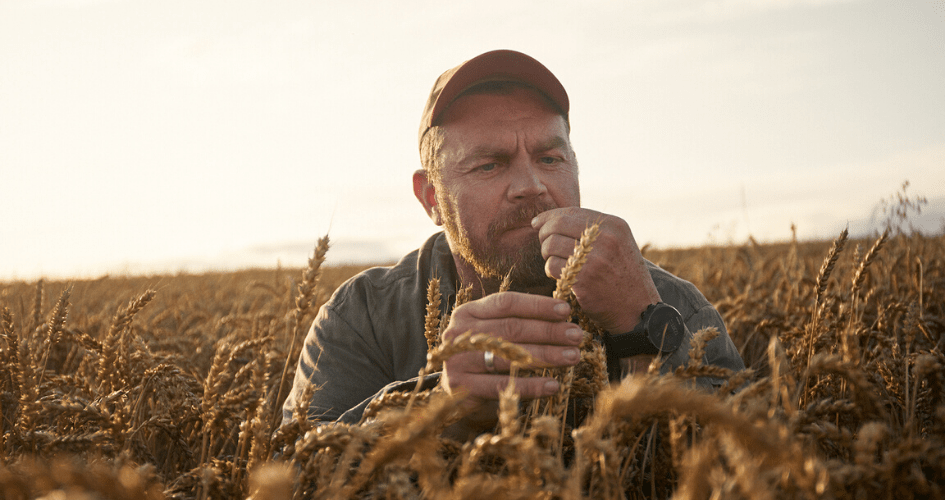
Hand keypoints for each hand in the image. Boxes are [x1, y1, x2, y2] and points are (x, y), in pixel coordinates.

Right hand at [439, 291, 583, 435]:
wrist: (452, 393)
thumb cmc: (481, 357)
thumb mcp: (491, 332)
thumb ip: (516, 321)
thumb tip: (561, 316)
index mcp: (468, 312)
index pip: (506, 302)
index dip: (537, 305)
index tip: (566, 310)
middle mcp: (460, 333)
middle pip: (512, 328)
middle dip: (549, 331)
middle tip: (577, 335)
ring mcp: (457, 358)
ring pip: (510, 355)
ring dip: (547, 355)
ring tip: (572, 356)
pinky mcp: (460, 384)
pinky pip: (503, 384)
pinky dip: (531, 385)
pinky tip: (553, 385)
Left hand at [532, 207, 660, 333]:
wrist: (638, 309)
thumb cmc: (622, 275)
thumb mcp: (617, 243)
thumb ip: (592, 229)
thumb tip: (552, 218)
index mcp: (613, 224)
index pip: (570, 211)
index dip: (549, 216)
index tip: (537, 223)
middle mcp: (605, 238)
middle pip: (556, 225)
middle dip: (544, 235)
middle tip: (546, 247)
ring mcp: (595, 258)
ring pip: (551, 244)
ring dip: (547, 254)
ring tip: (556, 262)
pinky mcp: (584, 279)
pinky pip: (552, 265)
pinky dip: (550, 270)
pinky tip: (560, 276)